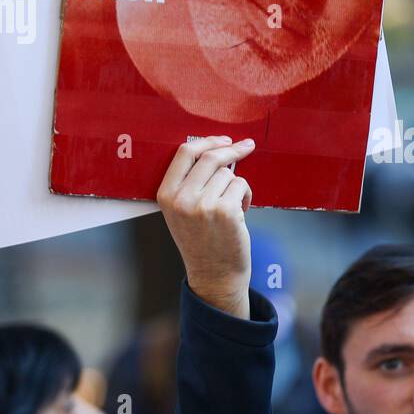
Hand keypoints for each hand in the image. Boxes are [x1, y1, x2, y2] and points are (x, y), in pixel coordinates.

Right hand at [157, 137, 255, 318]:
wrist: (214, 274)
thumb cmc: (202, 240)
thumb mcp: (183, 211)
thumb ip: (191, 182)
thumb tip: (217, 149)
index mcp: (165, 194)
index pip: (185, 153)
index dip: (208, 141)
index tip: (225, 139)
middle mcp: (181, 198)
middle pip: (210, 157)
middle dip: (232, 149)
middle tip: (247, 146)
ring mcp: (203, 204)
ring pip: (229, 174)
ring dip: (236, 186)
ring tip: (232, 206)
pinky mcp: (225, 210)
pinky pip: (241, 185)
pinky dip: (246, 196)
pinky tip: (240, 213)